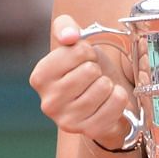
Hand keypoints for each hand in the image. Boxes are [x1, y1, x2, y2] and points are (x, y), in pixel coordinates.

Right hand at [29, 15, 136, 151]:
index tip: (82, 62)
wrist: (99, 101)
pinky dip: (118, 97)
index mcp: (39, 77)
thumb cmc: (83, 70)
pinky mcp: (89, 130)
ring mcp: (68, 120)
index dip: (87, 52)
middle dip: (96, 69)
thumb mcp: (72, 44)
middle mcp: (48, 102)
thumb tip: (69, 36)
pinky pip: (116, 102)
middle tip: (91, 78)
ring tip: (99, 88)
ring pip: (103, 87)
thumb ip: (65, 27)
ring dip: (107, 84)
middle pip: (90, 70)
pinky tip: (108, 100)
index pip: (78, 51)